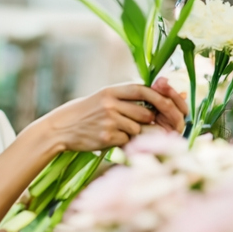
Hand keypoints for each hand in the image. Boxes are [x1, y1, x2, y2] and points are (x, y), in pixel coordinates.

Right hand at [36, 82, 188, 151]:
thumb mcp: (104, 98)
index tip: (170, 105)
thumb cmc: (87, 113)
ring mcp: (109, 120)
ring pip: (137, 129)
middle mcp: (111, 103)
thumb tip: (161, 97)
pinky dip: (121, 141)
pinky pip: (126, 140)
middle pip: (145, 114)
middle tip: (134, 123)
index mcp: (112, 90)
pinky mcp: (106, 136)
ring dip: (132, 132)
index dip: (160, 97)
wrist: (62, 128)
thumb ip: (128, 98)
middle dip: (146, 122)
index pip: (143, 90)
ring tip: (114, 129)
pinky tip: (106, 137)